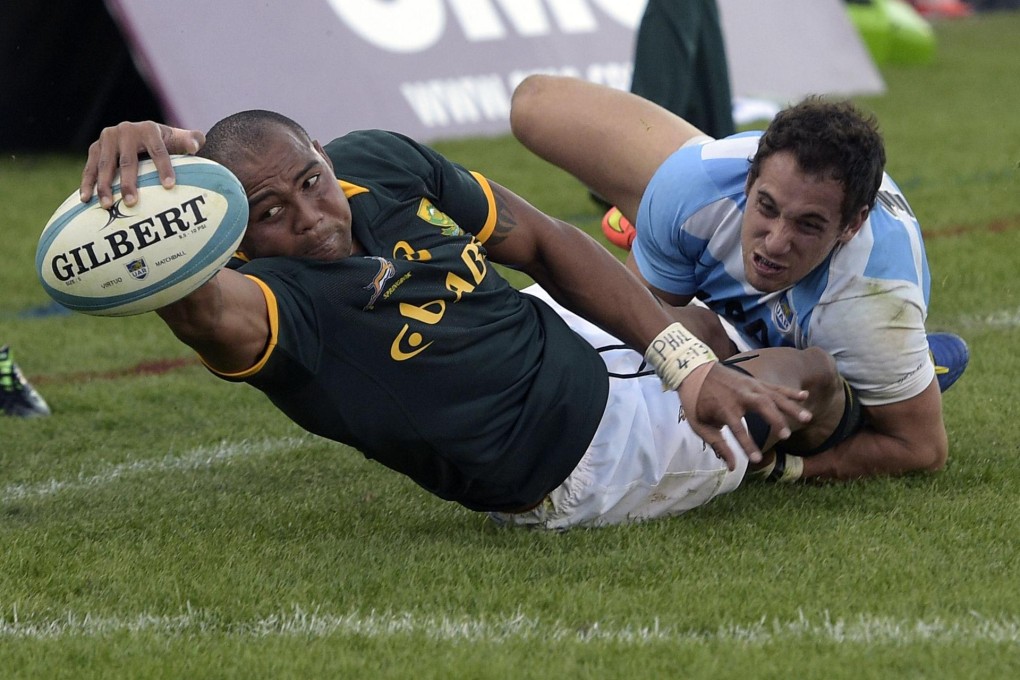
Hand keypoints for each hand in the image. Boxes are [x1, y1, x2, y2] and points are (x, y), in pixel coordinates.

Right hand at [79, 121, 205, 208]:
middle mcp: (126, 130)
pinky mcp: (95, 147)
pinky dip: (87, 183)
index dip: (164, 167)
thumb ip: (192, 140)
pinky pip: (90, 167)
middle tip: (131, 203)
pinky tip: (85, 199)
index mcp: (149, 129)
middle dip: (128, 182)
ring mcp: (108, 138)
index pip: (158, 151)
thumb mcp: (179, 139)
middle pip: (128, 160)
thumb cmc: (167, 143)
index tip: (169, 186)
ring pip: (106, 165)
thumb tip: (195, 146)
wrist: (142, 134)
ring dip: (104, 186)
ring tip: (107, 205)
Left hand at [678, 362, 810, 469]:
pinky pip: (775, 387)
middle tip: (786, 436)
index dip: (748, 446)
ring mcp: (750, 386)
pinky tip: (804, 397)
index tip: (758, 460)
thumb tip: (732, 467)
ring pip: (774, 396)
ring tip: (807, 418)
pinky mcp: (755, 382)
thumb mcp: (700, 425)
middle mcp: (740, 396)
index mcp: (724, 408)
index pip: (738, 430)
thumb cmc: (696, 402)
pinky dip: (790, 392)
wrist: (694, 371)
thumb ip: (718, 445)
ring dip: (791, 407)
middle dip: (775, 420)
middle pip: (762, 407)